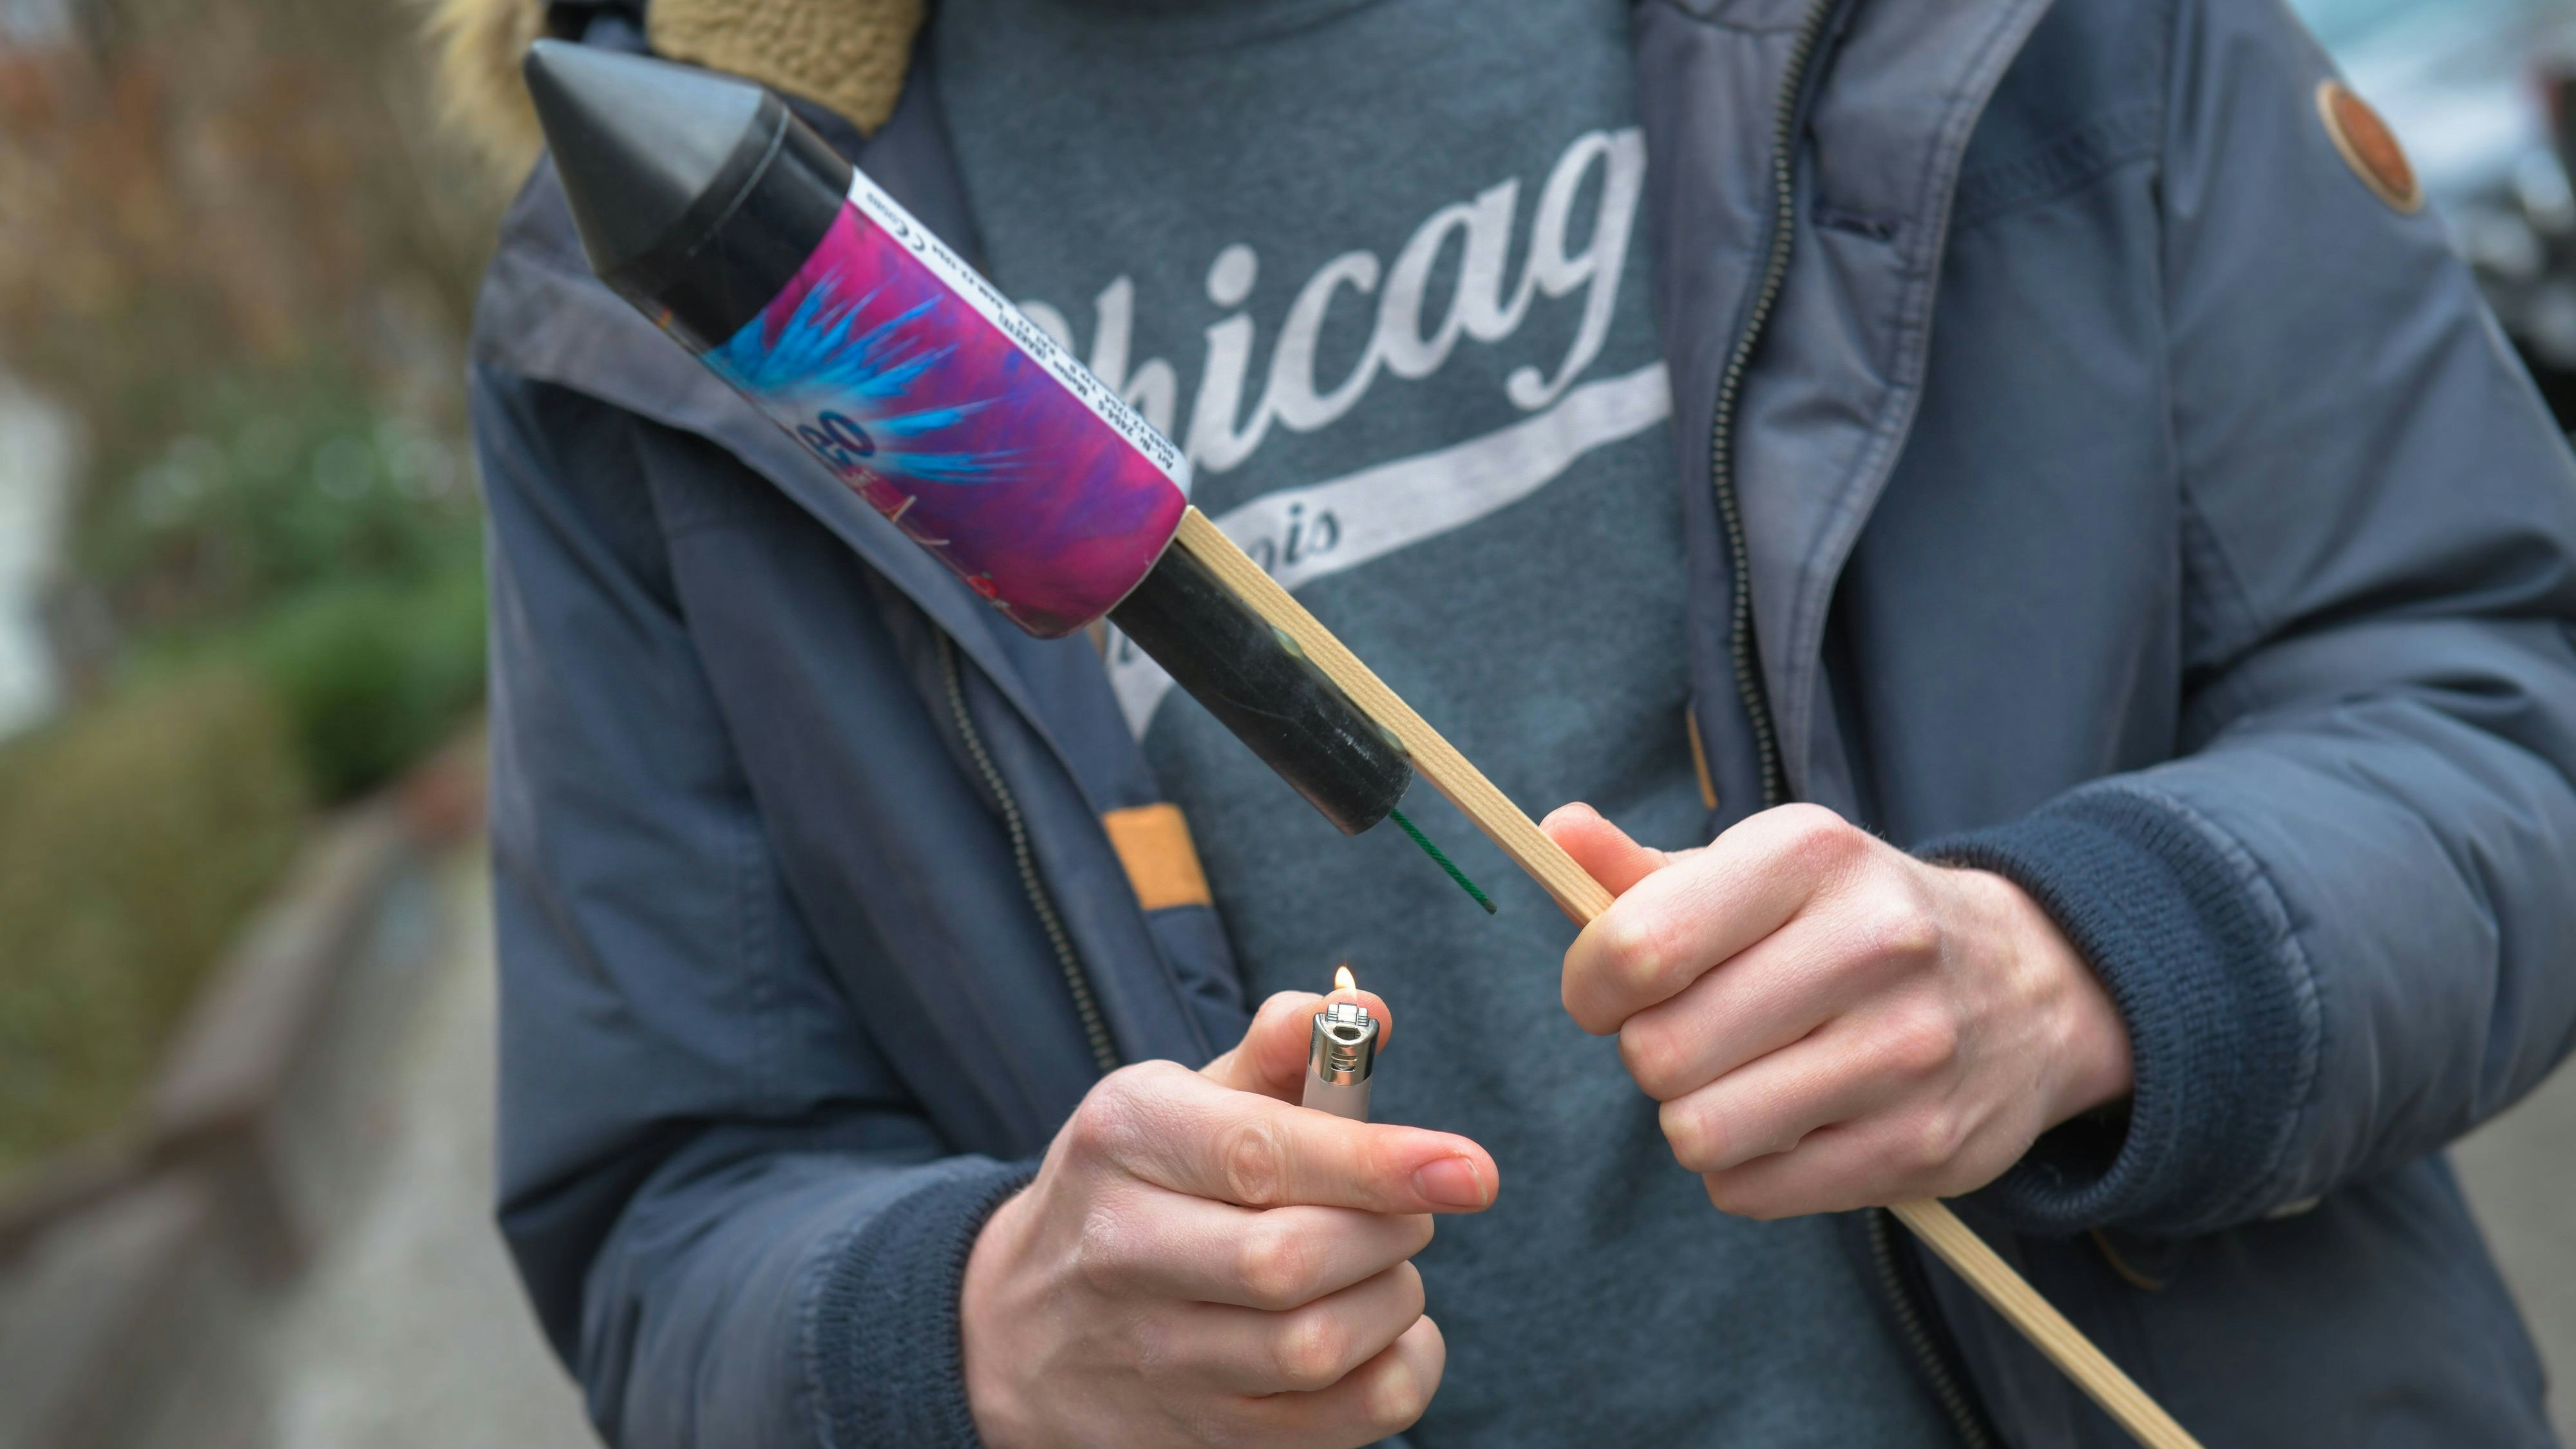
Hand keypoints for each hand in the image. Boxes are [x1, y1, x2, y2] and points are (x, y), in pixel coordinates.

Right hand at [960, 988, 1498, 1448]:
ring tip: (1382, 1266)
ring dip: (1391, 1301)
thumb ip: (1282, 1050)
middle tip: (1407, 1211)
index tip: (1470, 1170)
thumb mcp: (1180, 1099)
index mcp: (1126, 1138)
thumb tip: (1375, 1011)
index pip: (1260, 1155)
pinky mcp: (1196, 1436)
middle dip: (1386, 1232)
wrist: (1017, 1330)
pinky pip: (1339, 1424)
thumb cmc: (1135, 1189)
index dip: (1378, 1163)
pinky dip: (1398, 1375)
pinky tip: (1382, 1335)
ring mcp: (1153, 1359)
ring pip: (1316, 1348)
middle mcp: (1122, 1251)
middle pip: (1292, 1262)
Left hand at [1544, 802, 2130, 1218]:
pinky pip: (1750, 1191)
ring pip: (1699, 1133)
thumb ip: (1644, 873)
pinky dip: (1744, 1168)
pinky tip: (1788, 1119)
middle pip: (1659, 1053)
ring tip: (1739, 1078)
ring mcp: (1907, 1052)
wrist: (2030, 985)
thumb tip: (1555, 834)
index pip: (1642, 946)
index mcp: (1812, 856)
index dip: (1591, 983)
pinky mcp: (1924, 1147)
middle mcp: (1872, 944)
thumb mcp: (1761, 872)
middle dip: (1648, 1051)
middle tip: (1691, 1034)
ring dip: (1692, 1116)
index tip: (1608, 990)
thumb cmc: (1850, 923)